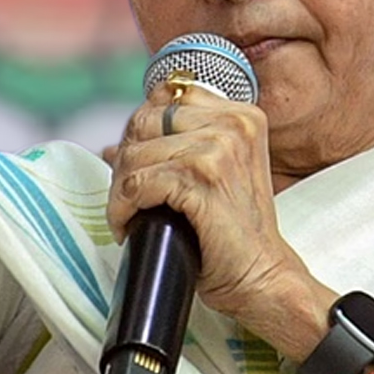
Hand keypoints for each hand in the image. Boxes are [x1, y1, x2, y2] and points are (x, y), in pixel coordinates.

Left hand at [103, 85, 329, 354]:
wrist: (261, 275)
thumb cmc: (232, 231)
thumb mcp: (212, 175)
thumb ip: (172, 148)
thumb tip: (111, 147)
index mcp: (238, 115)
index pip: (162, 98)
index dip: (139, 132)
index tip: (137, 166)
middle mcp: (232, 124)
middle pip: (143, 122)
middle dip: (125, 162)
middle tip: (128, 197)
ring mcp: (218, 149)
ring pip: (133, 156)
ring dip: (119, 192)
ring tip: (129, 216)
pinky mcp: (201, 180)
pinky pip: (136, 184)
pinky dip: (123, 209)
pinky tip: (130, 226)